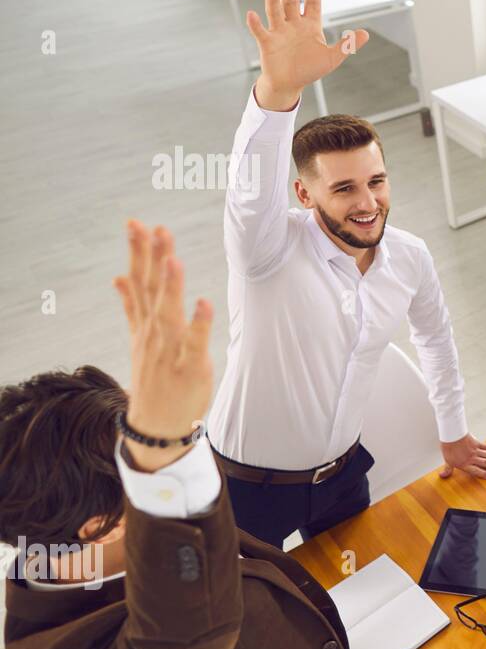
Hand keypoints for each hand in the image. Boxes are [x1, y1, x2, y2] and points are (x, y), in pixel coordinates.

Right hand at [112, 222, 214, 471]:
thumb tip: (118, 277)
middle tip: (153, 227)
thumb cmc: (153, 379)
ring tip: (173, 258)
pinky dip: (198, 324)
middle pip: (151, 290)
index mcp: (144, 323)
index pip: (139, 281)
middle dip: (152, 259)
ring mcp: (170, 350)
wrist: (155, 426)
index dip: (139, 253)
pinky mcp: (190, 367)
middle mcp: (154, 333)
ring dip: (170, 286)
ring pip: (168, 313)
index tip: (136, 223)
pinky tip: (203, 302)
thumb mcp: (139, 340)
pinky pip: (195, 343)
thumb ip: (131, 307)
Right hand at [245, 0, 369, 110]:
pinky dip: (255, 24)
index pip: (312, 1)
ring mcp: (279, 32)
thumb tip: (365, 34)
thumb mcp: (332, 58)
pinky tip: (252, 14)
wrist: (290, 84)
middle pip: (292, 2)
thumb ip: (346, 45)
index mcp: (310, 25)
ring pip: (275, 12)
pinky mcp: (267, 43)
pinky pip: (260, 31)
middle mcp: (293, 24)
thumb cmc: (310, 69)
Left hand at [438, 433, 485, 480]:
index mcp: (465, 464)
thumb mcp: (447, 460)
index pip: (477, 471)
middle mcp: (472, 458)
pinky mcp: (476, 443)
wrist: (451, 435)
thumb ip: (448, 469)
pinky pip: (485, 446)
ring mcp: (475, 450)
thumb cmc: (449, 448)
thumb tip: (442, 476)